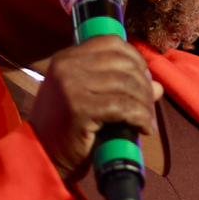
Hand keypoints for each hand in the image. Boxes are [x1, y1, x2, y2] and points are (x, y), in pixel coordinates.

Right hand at [28, 37, 163, 182]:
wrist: (41, 156)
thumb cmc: (66, 129)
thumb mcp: (89, 99)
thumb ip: (118, 87)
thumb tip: (157, 86)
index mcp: (66, 58)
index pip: (111, 43)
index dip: (135, 59)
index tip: (145, 79)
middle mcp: (67, 66)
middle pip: (123, 63)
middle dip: (144, 85)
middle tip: (149, 106)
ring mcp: (71, 86)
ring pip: (127, 85)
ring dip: (145, 104)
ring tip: (147, 121)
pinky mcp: (79, 108)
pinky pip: (123, 107)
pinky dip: (140, 118)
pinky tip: (144, 129)